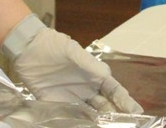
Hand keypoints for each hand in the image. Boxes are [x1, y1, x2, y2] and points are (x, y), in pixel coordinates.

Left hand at [4, 15, 142, 113]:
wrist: (28, 48)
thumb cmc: (54, 46)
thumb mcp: (73, 51)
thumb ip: (89, 64)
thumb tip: (107, 74)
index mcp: (94, 76)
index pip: (114, 92)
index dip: (125, 102)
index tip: (137, 112)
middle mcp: (86, 89)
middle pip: (105, 106)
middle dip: (116, 117)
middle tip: (127, 125)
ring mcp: (71, 98)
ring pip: (89, 114)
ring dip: (99, 122)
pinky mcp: (55, 103)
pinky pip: (68, 116)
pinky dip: (77, 123)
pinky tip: (85, 127)